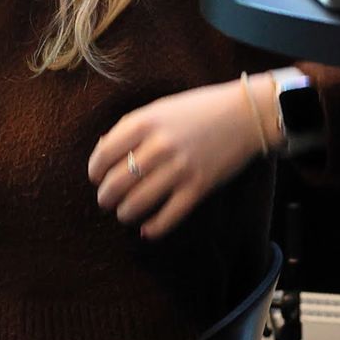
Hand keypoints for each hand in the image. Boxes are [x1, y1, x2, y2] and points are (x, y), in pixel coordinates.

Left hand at [87, 76, 277, 239]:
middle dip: (106, 197)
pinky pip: (168, 216)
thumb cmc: (199, 110)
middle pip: (116, 183)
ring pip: (137, 203)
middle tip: (107, 200)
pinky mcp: (199, 187)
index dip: (94, 171)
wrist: (245, 115)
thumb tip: (103, 150)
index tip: (96, 178)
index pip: (104, 155)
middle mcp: (159, 146)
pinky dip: (154, 228)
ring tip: (125, 213)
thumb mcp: (161, 108)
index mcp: (145, 122)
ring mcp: (179, 169)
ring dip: (125, 213)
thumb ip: (131, 127)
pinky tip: (147, 230)